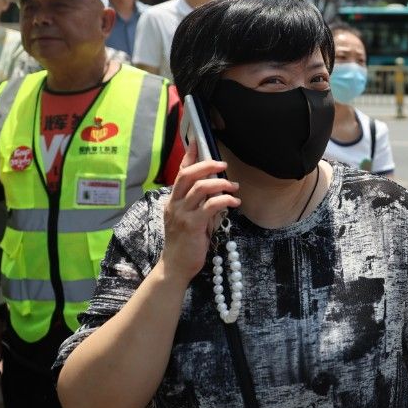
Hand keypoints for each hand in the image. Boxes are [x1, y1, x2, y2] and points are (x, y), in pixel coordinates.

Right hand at [161, 142, 239, 283]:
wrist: (176, 266)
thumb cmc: (185, 242)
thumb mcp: (190, 218)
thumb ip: (200, 203)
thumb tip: (218, 188)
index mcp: (173, 200)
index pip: (180, 172)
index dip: (189, 156)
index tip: (197, 141)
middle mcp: (175, 204)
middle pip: (188, 175)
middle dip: (207, 165)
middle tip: (223, 164)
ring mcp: (182, 214)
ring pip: (200, 188)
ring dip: (220, 183)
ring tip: (234, 186)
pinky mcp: (192, 225)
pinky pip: (210, 205)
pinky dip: (225, 200)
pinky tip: (234, 201)